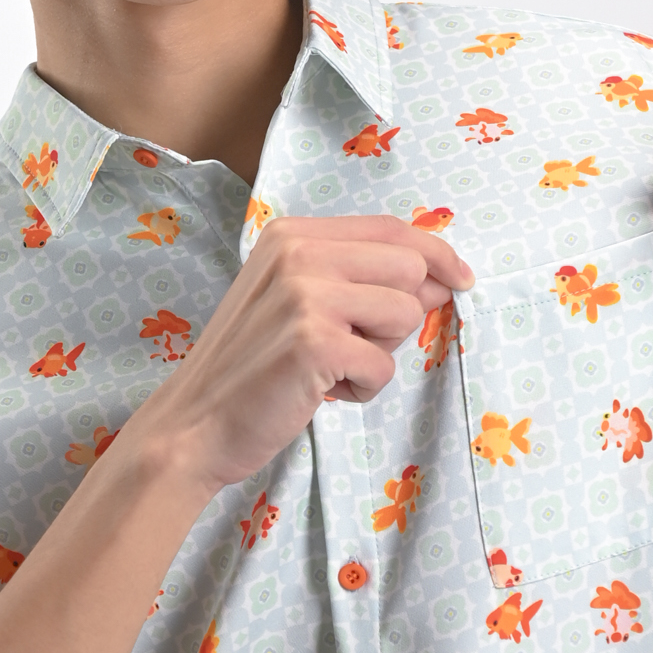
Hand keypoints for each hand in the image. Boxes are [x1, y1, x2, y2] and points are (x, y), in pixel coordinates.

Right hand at [139, 214, 473, 497]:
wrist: (194, 424)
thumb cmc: (250, 368)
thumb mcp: (295, 301)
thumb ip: (356, 278)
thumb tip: (441, 277)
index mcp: (294, 235)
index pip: (391, 229)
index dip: (436, 254)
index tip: (459, 279)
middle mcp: (299, 253)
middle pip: (409, 268)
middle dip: (398, 316)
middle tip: (353, 346)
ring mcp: (305, 295)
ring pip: (405, 314)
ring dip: (380, 353)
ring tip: (332, 368)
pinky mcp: (315, 342)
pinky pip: (384, 367)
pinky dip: (362, 390)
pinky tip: (320, 392)